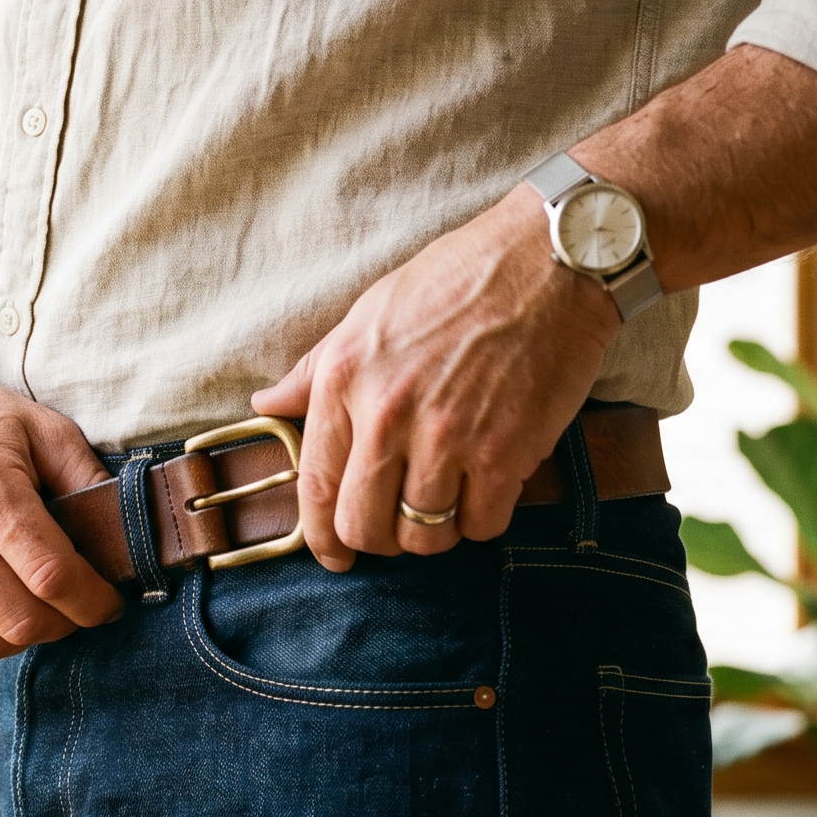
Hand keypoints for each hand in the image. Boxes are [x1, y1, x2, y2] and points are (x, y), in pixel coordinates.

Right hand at [0, 352, 122, 662]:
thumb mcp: (44, 428)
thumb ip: (89, 478)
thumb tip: (125, 538)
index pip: (52, 575)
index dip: (93, 601)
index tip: (110, 603)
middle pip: (19, 621)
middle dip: (64, 624)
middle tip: (77, 605)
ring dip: (23, 638)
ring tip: (36, 609)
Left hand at [251, 186, 619, 568]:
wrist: (550, 261)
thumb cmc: (458, 280)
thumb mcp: (369, 313)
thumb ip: (315, 370)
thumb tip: (266, 404)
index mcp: (345, 379)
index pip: (315, 486)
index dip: (321, 536)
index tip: (334, 555)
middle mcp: (388, 413)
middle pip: (364, 527)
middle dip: (379, 540)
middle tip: (398, 526)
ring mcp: (448, 437)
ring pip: (424, 536)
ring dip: (435, 532)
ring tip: (448, 500)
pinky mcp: (505, 452)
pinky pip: (482, 525)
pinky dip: (484, 519)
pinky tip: (489, 488)